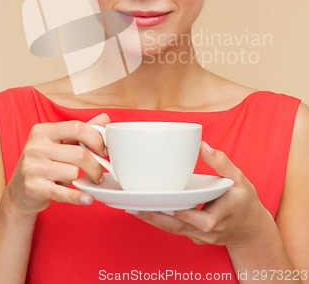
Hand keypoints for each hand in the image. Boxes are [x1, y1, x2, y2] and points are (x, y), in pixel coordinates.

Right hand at [4, 113, 109, 215]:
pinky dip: (78, 197)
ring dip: (79, 178)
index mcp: (43, 131)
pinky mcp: (33, 188)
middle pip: (79, 153)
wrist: (18, 190)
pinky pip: (63, 193)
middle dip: (95, 166)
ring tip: (72, 179)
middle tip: (98, 173)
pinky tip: (87, 198)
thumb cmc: (44, 162)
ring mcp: (33, 167)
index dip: (96, 139)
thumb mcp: (59, 143)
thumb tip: (104, 118)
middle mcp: (35, 147)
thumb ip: (81, 131)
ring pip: (73, 172)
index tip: (104, 150)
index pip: (77, 128)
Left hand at [130, 142, 270, 248]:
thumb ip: (222, 163)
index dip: (183, 214)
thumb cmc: (244, 202)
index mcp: (220, 216)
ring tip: (133, 207)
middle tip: (136, 206)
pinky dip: (159, 221)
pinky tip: (144, 210)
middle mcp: (208, 231)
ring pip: (173, 230)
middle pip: (179, 227)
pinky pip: (174, 229)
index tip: (166, 204)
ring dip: (153, 220)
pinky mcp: (193, 236)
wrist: (250, 230)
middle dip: (156, 218)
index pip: (201, 220)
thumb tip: (203, 145)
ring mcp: (199, 237)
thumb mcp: (240, 179)